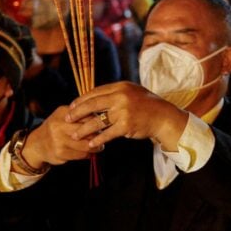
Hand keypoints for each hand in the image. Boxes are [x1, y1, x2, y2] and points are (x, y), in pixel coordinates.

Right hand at [21, 106, 96, 168]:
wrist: (37, 144)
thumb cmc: (56, 128)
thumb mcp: (64, 116)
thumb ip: (80, 115)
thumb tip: (103, 117)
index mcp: (63, 113)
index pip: (87, 114)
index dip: (97, 120)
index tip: (103, 124)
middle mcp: (59, 125)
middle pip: (87, 130)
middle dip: (98, 134)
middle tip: (103, 136)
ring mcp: (58, 140)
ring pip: (86, 144)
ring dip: (96, 147)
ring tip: (99, 147)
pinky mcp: (60, 153)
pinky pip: (81, 154)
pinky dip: (88, 154)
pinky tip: (89, 153)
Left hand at [65, 82, 190, 151]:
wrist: (162, 117)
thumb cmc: (146, 105)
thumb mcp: (131, 92)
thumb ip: (114, 94)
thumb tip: (93, 98)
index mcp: (121, 87)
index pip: (95, 92)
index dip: (81, 100)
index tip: (72, 106)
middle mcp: (121, 97)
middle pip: (92, 104)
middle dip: (77, 113)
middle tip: (67, 119)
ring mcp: (123, 112)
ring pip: (97, 121)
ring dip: (84, 129)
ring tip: (75, 135)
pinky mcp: (126, 126)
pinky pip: (107, 133)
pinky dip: (97, 139)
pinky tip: (91, 143)